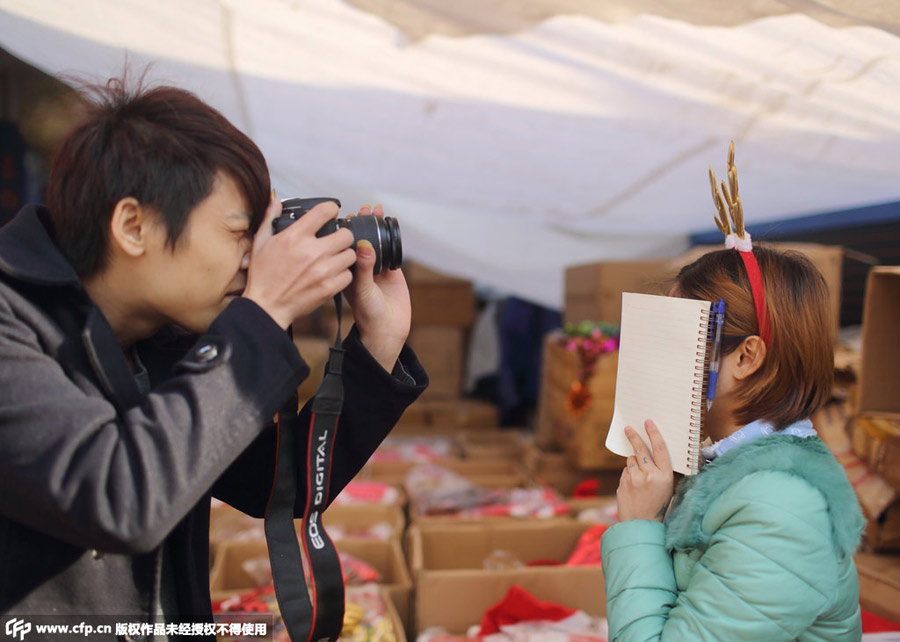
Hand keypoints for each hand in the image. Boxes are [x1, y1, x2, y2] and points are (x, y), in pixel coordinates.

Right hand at [244, 195, 355, 328]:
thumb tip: (276, 201)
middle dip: (342, 235)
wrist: (267, 307)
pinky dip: (343, 274)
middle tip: (335, 240)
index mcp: (295, 237)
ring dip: (344, 255)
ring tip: (334, 258)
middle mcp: (311, 251)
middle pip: (345, 234)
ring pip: (350, 254)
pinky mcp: (328, 287)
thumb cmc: (263, 276)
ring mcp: (322, 270)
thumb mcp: (260, 243)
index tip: (331, 213)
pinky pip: (348, 275)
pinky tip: (333, 274)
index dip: (331, 209)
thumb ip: (270, 219)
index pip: (324, 211)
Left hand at [342, 204, 410, 371]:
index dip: (343, 229)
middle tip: (363, 209)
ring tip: (376, 210)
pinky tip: (389, 225)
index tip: (346, 215)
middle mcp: (358, 267)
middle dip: (360, 223)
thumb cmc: (368, 314)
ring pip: (373, 241)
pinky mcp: (390, 269)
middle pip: (357, 239)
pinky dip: (389, 236)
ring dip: (374, 226)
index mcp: (345, 271)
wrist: (388, 329)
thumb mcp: (362, 291)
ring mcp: (374, 266)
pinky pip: (389, 249)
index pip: (341, 246)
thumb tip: (364, 246)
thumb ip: (364, 268)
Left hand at [616, 420, 674, 521]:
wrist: (641, 524)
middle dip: (634, 437)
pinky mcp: (623, 483)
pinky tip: (633, 486)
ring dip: (634, 463)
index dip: (654, 433)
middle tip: (628, 428)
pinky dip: (628, 474)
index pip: (660, 449)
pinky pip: (625, 471)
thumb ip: (662, 470)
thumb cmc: (658, 505)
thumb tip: (654, 449)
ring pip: (631, 460)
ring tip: (639, 478)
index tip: (648, 423)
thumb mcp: (668, 488)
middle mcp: (649, 475)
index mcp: (665, 476)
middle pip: (640, 449)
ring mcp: (634, 479)